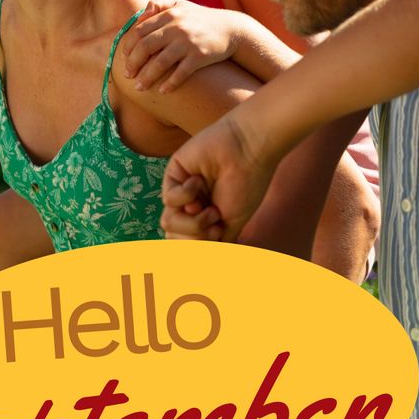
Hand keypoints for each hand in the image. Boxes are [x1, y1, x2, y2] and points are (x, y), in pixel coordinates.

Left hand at [121, 0, 241, 92]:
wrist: (232, 29)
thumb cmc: (203, 19)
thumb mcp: (182, 6)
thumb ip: (161, 6)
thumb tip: (143, 10)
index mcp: (169, 15)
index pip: (139, 31)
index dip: (128, 46)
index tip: (125, 58)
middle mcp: (177, 27)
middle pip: (145, 47)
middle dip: (133, 64)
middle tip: (128, 75)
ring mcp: (188, 43)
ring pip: (160, 63)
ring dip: (146, 78)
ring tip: (139, 87)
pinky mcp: (200, 56)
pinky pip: (180, 73)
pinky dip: (170, 84)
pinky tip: (162, 91)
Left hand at [160, 112, 277, 241]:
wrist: (250, 150)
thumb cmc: (248, 184)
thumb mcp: (232, 225)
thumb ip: (213, 244)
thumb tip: (200, 267)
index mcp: (204, 218)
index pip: (185, 245)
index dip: (198, 248)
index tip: (219, 235)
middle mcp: (190, 206)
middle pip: (174, 238)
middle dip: (195, 237)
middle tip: (215, 224)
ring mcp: (181, 191)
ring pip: (168, 222)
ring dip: (193, 222)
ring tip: (210, 209)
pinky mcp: (173, 175)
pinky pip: (168, 199)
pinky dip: (187, 195)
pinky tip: (200, 180)